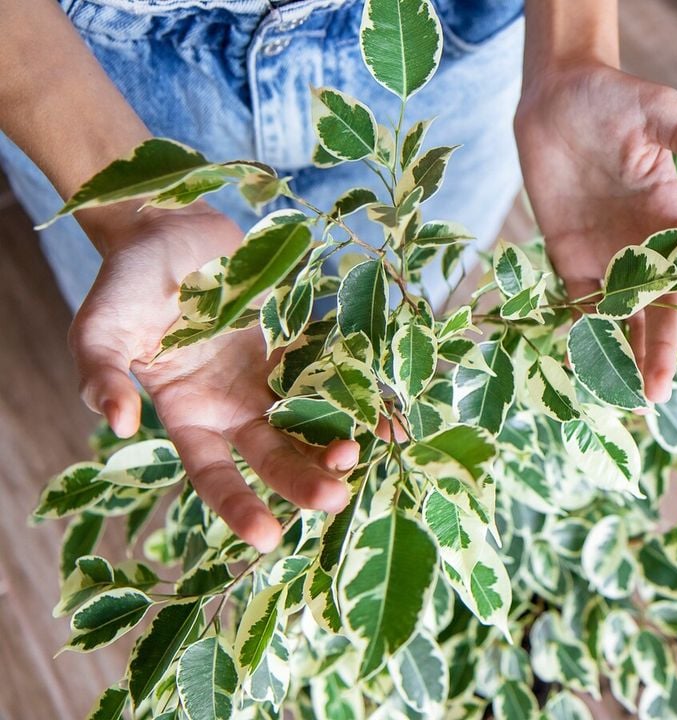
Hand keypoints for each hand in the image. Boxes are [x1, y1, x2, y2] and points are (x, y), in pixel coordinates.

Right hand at [70, 204, 358, 551]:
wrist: (166, 228)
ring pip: (310, 420)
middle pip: (274, 454)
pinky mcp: (297, 342)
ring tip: (363, 454)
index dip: (238, 505)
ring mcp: (270, 376)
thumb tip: (114, 422)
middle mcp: (235, 406)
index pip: (214, 474)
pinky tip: (390, 414)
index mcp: (189, 415)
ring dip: (338, 441)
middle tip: (335, 496)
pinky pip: (332, 374)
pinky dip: (360, 394)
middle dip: (303, 479)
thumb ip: (101, 374)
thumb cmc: (125, 283)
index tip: (266, 538)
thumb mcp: (99, 329)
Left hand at [515, 63, 676, 402]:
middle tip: (658, 393)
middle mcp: (644, 245)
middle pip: (659, 308)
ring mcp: (606, 253)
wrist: (558, 95)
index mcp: (675, 218)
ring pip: (622, 313)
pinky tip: (587, 365)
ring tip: (627, 394)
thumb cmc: (617, 99)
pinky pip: (579, 300)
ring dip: (625, 352)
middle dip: (660, 349)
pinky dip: (583, 331)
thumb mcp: (663, 112)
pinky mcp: (568, 254)